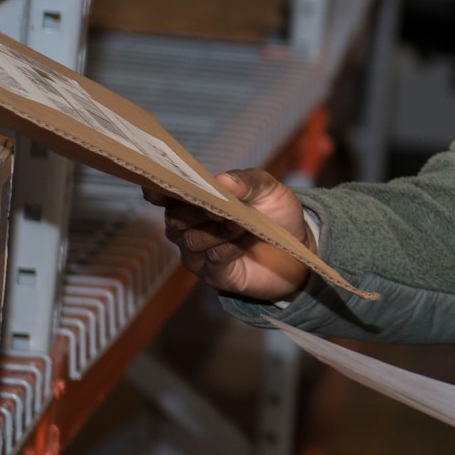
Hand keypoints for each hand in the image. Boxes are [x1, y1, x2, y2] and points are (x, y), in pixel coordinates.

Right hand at [148, 168, 310, 301]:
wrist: (298, 246)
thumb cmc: (275, 212)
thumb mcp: (268, 189)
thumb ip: (246, 182)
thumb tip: (222, 180)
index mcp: (197, 200)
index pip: (166, 196)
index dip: (158, 191)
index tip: (156, 186)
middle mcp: (190, 226)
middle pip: (175, 219)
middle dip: (196, 210)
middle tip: (221, 207)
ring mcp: (200, 253)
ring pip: (192, 240)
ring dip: (218, 230)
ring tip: (242, 224)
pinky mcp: (215, 274)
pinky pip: (212, 259)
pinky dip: (230, 246)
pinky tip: (247, 239)